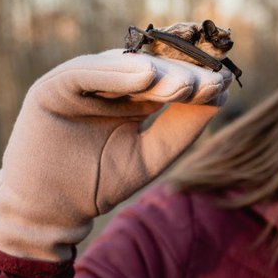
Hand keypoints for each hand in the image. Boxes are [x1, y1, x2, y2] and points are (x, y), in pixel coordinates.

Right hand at [0, 49, 230, 260]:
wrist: (53, 211)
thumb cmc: (101, 183)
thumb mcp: (151, 155)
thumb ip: (181, 127)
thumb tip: (221, 96)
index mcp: (132, 96)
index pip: (167, 77)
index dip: (196, 76)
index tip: (226, 80)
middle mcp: (108, 84)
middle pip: (149, 67)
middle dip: (182, 74)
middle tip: (213, 80)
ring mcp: (80, 82)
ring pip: (121, 65)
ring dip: (156, 72)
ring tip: (186, 83)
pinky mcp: (52, 88)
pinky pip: (84, 73)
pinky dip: (114, 73)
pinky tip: (146, 75)